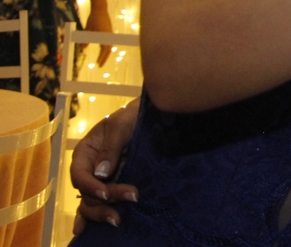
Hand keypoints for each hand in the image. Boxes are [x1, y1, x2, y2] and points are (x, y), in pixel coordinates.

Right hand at [71, 100, 139, 231]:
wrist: (154, 115)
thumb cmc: (134, 115)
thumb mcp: (121, 124)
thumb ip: (110, 147)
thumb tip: (101, 174)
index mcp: (86, 152)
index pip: (79, 175)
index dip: (91, 187)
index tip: (107, 192)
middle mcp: (90, 168)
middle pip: (87, 193)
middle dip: (105, 200)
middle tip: (132, 197)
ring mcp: (102, 179)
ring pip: (92, 203)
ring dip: (103, 212)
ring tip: (119, 220)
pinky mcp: (115, 185)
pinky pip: (100, 203)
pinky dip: (94, 217)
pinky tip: (86, 231)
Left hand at [84, 8, 113, 65]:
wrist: (100, 9)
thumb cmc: (93, 19)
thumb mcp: (87, 29)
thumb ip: (85, 39)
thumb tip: (82, 48)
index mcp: (104, 37)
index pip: (104, 51)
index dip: (102, 58)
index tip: (98, 65)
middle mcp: (109, 36)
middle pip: (108, 50)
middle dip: (104, 58)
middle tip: (99, 65)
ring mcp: (110, 34)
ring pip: (109, 46)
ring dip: (105, 53)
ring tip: (100, 59)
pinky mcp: (109, 31)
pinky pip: (108, 42)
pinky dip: (105, 47)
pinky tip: (101, 49)